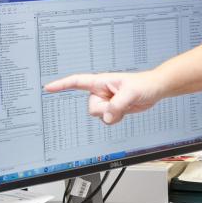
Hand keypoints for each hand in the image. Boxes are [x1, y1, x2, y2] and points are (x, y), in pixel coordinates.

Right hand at [43, 71, 165, 123]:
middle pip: (91, 108)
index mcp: (100, 82)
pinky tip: (123, 111)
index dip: (61, 85)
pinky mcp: (111, 109)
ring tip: (123, 105)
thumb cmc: (143, 84)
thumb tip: (107, 116)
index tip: (48, 88)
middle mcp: (100, 92)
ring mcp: (105, 102)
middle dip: (105, 110)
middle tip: (119, 102)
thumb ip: (118, 104)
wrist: (153, 90)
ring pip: (99, 116)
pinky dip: (115, 119)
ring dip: (112, 115)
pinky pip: (106, 121)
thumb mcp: (131, 93)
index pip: (76, 82)